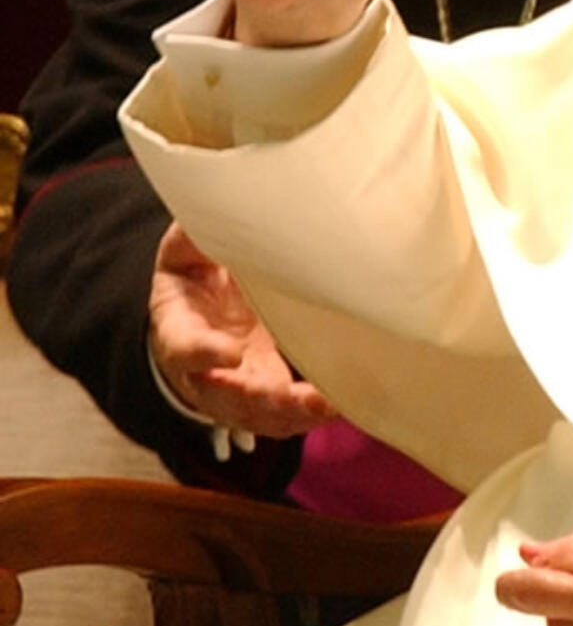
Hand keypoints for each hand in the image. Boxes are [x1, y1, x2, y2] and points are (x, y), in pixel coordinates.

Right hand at [149, 221, 335, 438]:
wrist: (200, 310)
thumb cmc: (193, 278)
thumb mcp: (184, 253)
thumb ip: (194, 238)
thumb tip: (216, 209)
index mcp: (179, 329)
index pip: (185, 346)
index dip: (205, 353)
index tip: (230, 353)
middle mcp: (205, 371)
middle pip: (224, 396)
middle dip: (256, 399)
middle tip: (286, 395)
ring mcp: (237, 387)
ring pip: (259, 415)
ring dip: (291, 414)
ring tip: (327, 406)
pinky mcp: (268, 392)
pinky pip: (285, 416)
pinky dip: (310, 415)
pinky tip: (340, 403)